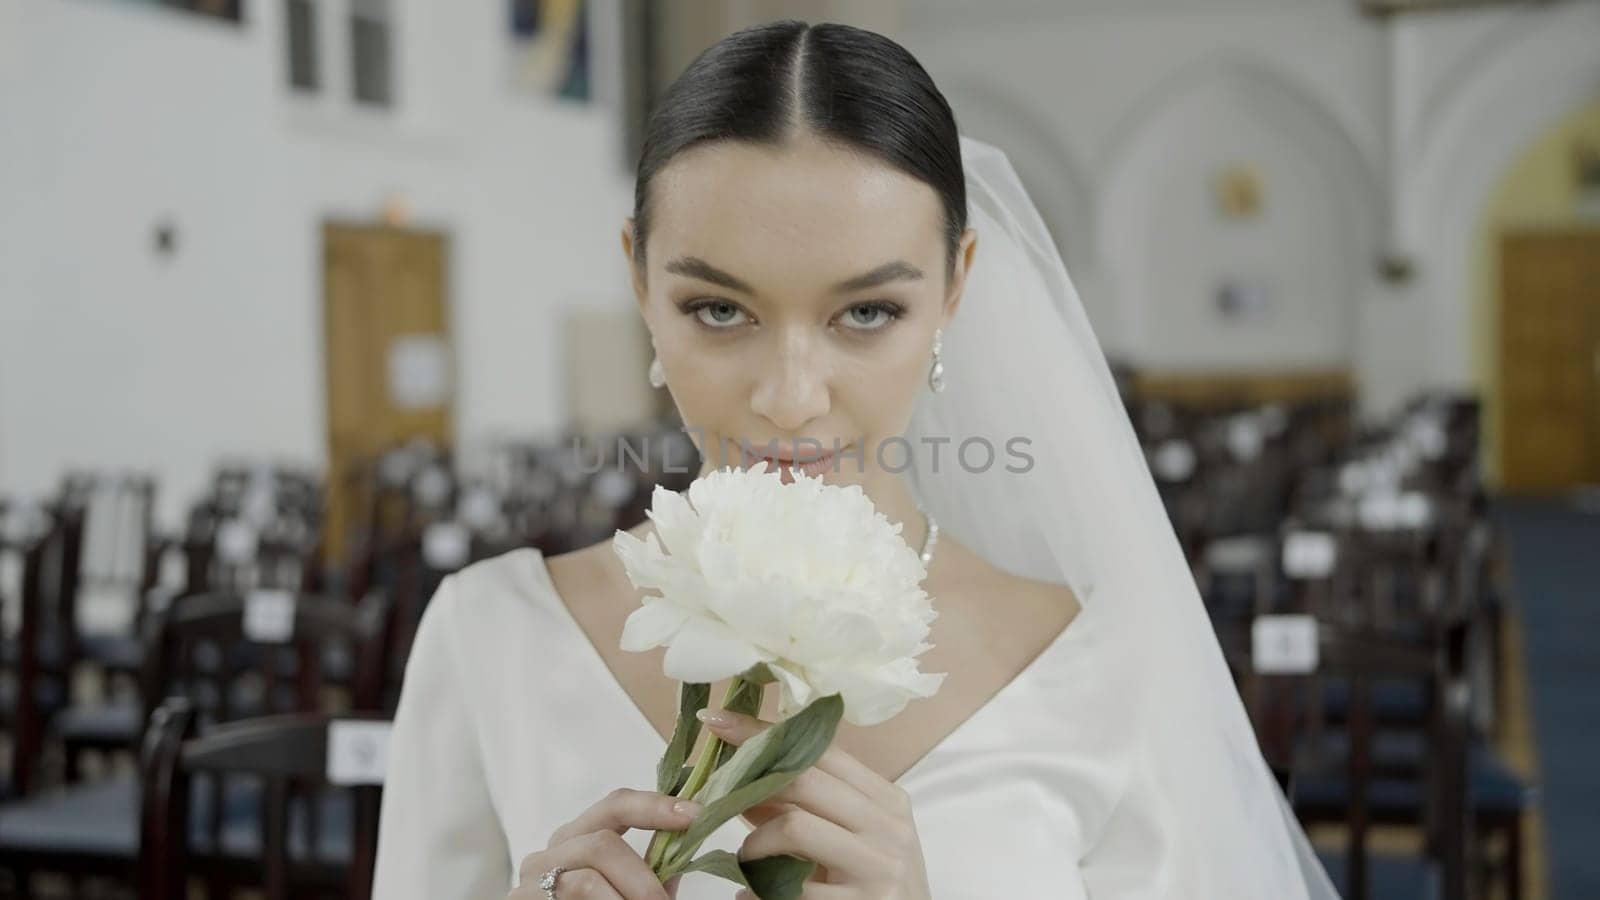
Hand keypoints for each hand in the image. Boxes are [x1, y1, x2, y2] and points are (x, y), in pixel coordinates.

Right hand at [511, 788, 698, 899]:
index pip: (616, 805)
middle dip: (642, 881)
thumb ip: (650, 870)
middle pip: (602, 843)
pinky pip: (572, 898)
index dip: (655, 805)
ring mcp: (530, 878)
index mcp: (578, 838)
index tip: (695, 815)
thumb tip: (687, 845)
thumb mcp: (626, 891)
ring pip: (588, 880)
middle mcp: (550, 851)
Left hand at [702, 709, 933, 899]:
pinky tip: (751, 896)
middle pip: (804, 780)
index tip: (718, 721)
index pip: (821, 749)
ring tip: (746, 862)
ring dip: (753, 845)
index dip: (765, 733)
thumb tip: (738, 773)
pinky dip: (757, 892)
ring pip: (793, 827)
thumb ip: (801, 807)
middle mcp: (888, 826)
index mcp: (886, 799)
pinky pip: (791, 889)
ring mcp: (878, 867)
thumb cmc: (872, 885)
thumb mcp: (849, 839)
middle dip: (748, 782)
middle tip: (710, 798)